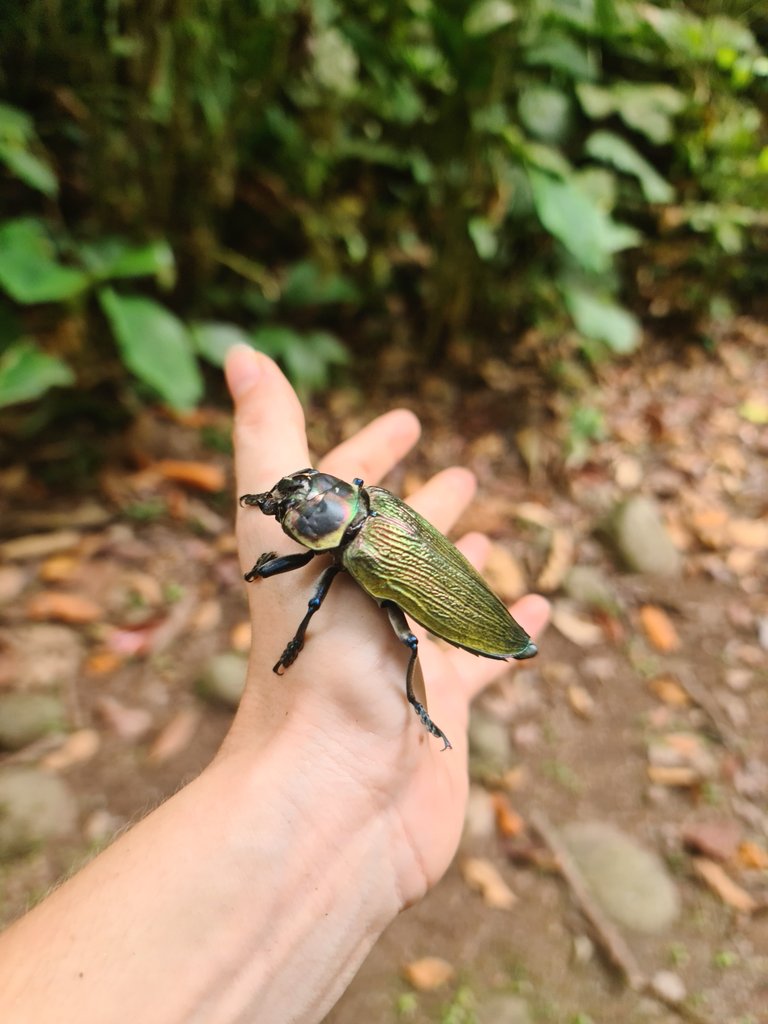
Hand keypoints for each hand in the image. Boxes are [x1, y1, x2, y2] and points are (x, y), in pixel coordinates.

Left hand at [224, 344, 549, 905]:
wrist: (333, 795)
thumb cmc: (316, 657)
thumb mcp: (294, 528)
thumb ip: (269, 443)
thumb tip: (237, 352)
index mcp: (327, 560)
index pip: (349, 488)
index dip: (370, 448)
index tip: (407, 419)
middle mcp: (362, 605)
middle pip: (401, 542)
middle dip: (428, 506)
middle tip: (465, 475)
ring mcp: (404, 656)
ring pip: (443, 598)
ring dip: (465, 565)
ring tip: (494, 540)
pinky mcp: (443, 706)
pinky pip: (484, 659)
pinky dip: (507, 631)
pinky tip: (535, 608)